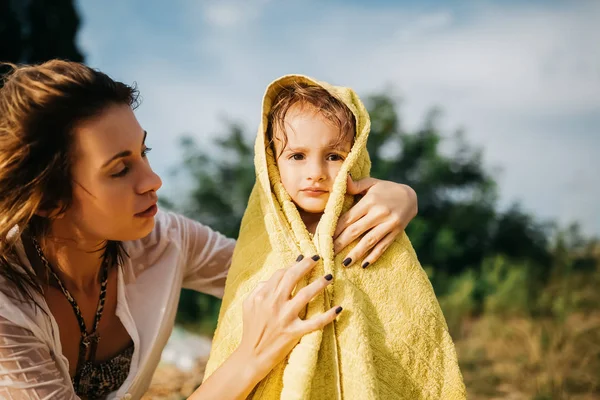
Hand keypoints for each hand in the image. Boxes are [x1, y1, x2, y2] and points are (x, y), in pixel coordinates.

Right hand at [238, 255, 341, 378]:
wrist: (251, 357)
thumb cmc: (251, 329)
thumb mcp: (248, 305)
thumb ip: (259, 289)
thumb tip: (272, 279)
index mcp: (262, 295)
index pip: (281, 273)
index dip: (293, 264)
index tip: (303, 259)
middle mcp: (274, 303)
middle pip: (293, 277)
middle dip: (307, 264)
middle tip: (318, 258)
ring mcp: (285, 318)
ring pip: (305, 295)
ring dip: (320, 283)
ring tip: (330, 276)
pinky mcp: (294, 333)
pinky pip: (315, 322)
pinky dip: (328, 315)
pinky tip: (339, 308)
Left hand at [333, 175, 417, 267]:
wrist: (411, 195)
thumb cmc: (386, 189)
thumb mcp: (372, 183)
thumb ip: (356, 185)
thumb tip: (342, 177)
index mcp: (369, 202)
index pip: (348, 218)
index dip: (335, 229)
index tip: (324, 238)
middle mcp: (379, 213)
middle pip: (355, 231)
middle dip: (340, 243)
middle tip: (328, 253)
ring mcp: (389, 224)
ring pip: (369, 241)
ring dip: (356, 253)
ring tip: (344, 263)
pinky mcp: (396, 232)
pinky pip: (384, 246)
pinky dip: (374, 256)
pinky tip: (364, 265)